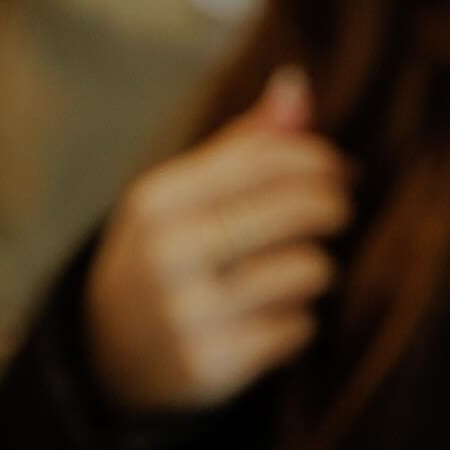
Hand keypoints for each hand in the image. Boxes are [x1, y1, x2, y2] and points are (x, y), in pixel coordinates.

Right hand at [84, 69, 351, 413]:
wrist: (108, 354)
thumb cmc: (169, 250)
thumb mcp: (185, 192)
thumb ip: (245, 142)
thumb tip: (295, 83)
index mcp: (160, 199)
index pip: (267, 159)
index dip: (319, 159)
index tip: (342, 168)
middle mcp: (167, 254)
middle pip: (297, 210)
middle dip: (332, 206)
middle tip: (336, 212)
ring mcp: (186, 314)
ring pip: (308, 269)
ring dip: (317, 266)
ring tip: (300, 267)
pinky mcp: (210, 366)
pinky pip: (298, 327)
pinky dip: (299, 320)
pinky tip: (276, 315)